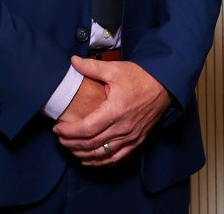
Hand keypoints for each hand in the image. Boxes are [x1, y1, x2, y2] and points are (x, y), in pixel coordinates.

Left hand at [53, 57, 170, 166]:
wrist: (166, 86)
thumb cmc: (141, 77)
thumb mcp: (116, 69)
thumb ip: (92, 67)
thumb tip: (72, 61)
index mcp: (115, 110)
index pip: (86, 129)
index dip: (68, 132)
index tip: (57, 128)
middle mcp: (123, 128)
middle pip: (90, 145)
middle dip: (71, 143)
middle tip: (60, 137)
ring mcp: (131, 137)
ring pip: (101, 155)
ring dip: (83, 155)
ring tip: (71, 148)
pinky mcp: (137, 141)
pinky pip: (116, 158)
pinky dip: (101, 162)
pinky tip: (91, 159)